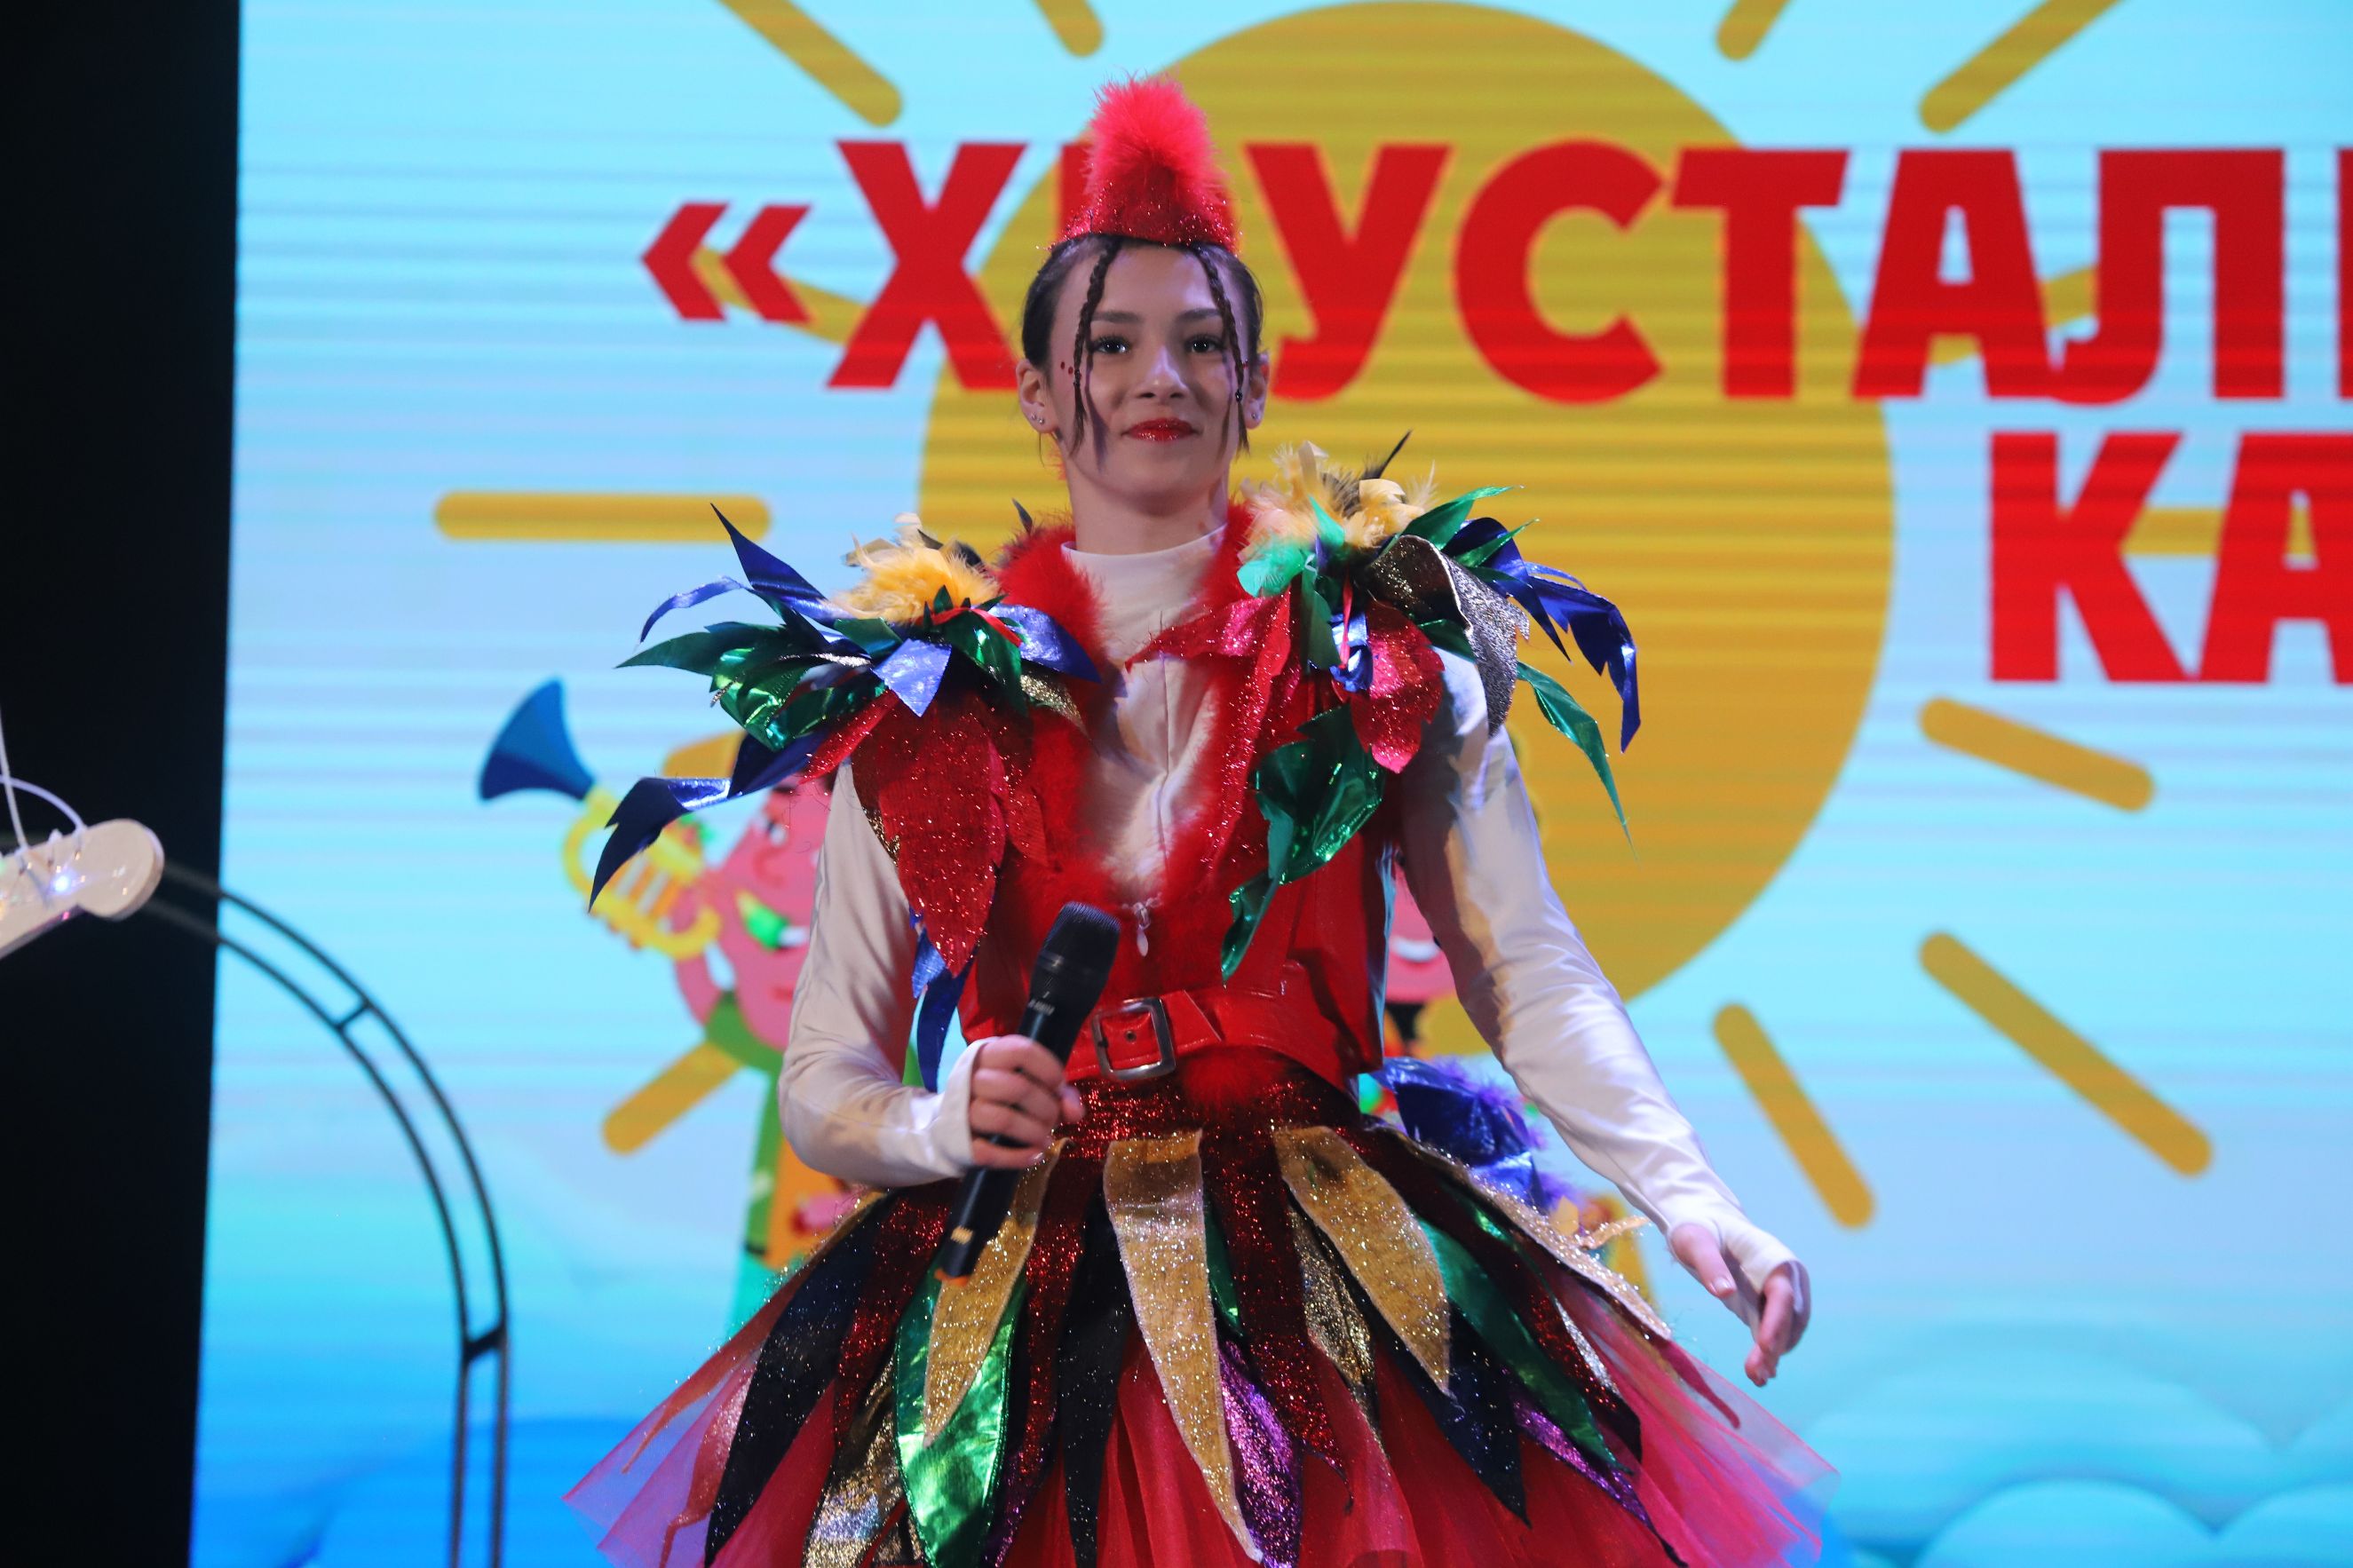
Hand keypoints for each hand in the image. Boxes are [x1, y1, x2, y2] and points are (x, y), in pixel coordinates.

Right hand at [964, 1034, 1083, 1168]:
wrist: (954, 1127)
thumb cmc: (1000, 1100)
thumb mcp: (1028, 1084)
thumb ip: (1058, 1093)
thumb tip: (1075, 1111)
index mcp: (988, 1055)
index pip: (1021, 1050)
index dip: (1048, 1069)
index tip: (1058, 1086)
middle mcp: (970, 1078)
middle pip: (1016, 1087)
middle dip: (1045, 1107)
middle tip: (1053, 1119)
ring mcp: (961, 1111)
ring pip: (1002, 1119)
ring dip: (1033, 1132)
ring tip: (1045, 1139)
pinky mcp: (959, 1143)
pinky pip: (989, 1152)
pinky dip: (1019, 1157)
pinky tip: (1034, 1155)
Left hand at [1668, 1221, 1809, 1387]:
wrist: (1706, 1222)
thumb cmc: (1700, 1228)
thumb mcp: (1696, 1241)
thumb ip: (1710, 1264)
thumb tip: (1724, 1292)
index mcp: (1776, 1258)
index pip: (1782, 1296)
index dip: (1777, 1323)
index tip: (1765, 1348)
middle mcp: (1787, 1277)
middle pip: (1789, 1317)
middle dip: (1775, 1346)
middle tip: (1756, 1373)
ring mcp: (1782, 1292)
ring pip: (1786, 1329)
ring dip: (1774, 1354)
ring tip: (1757, 1377)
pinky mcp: (1769, 1305)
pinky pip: (1775, 1331)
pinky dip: (1770, 1351)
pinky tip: (1759, 1372)